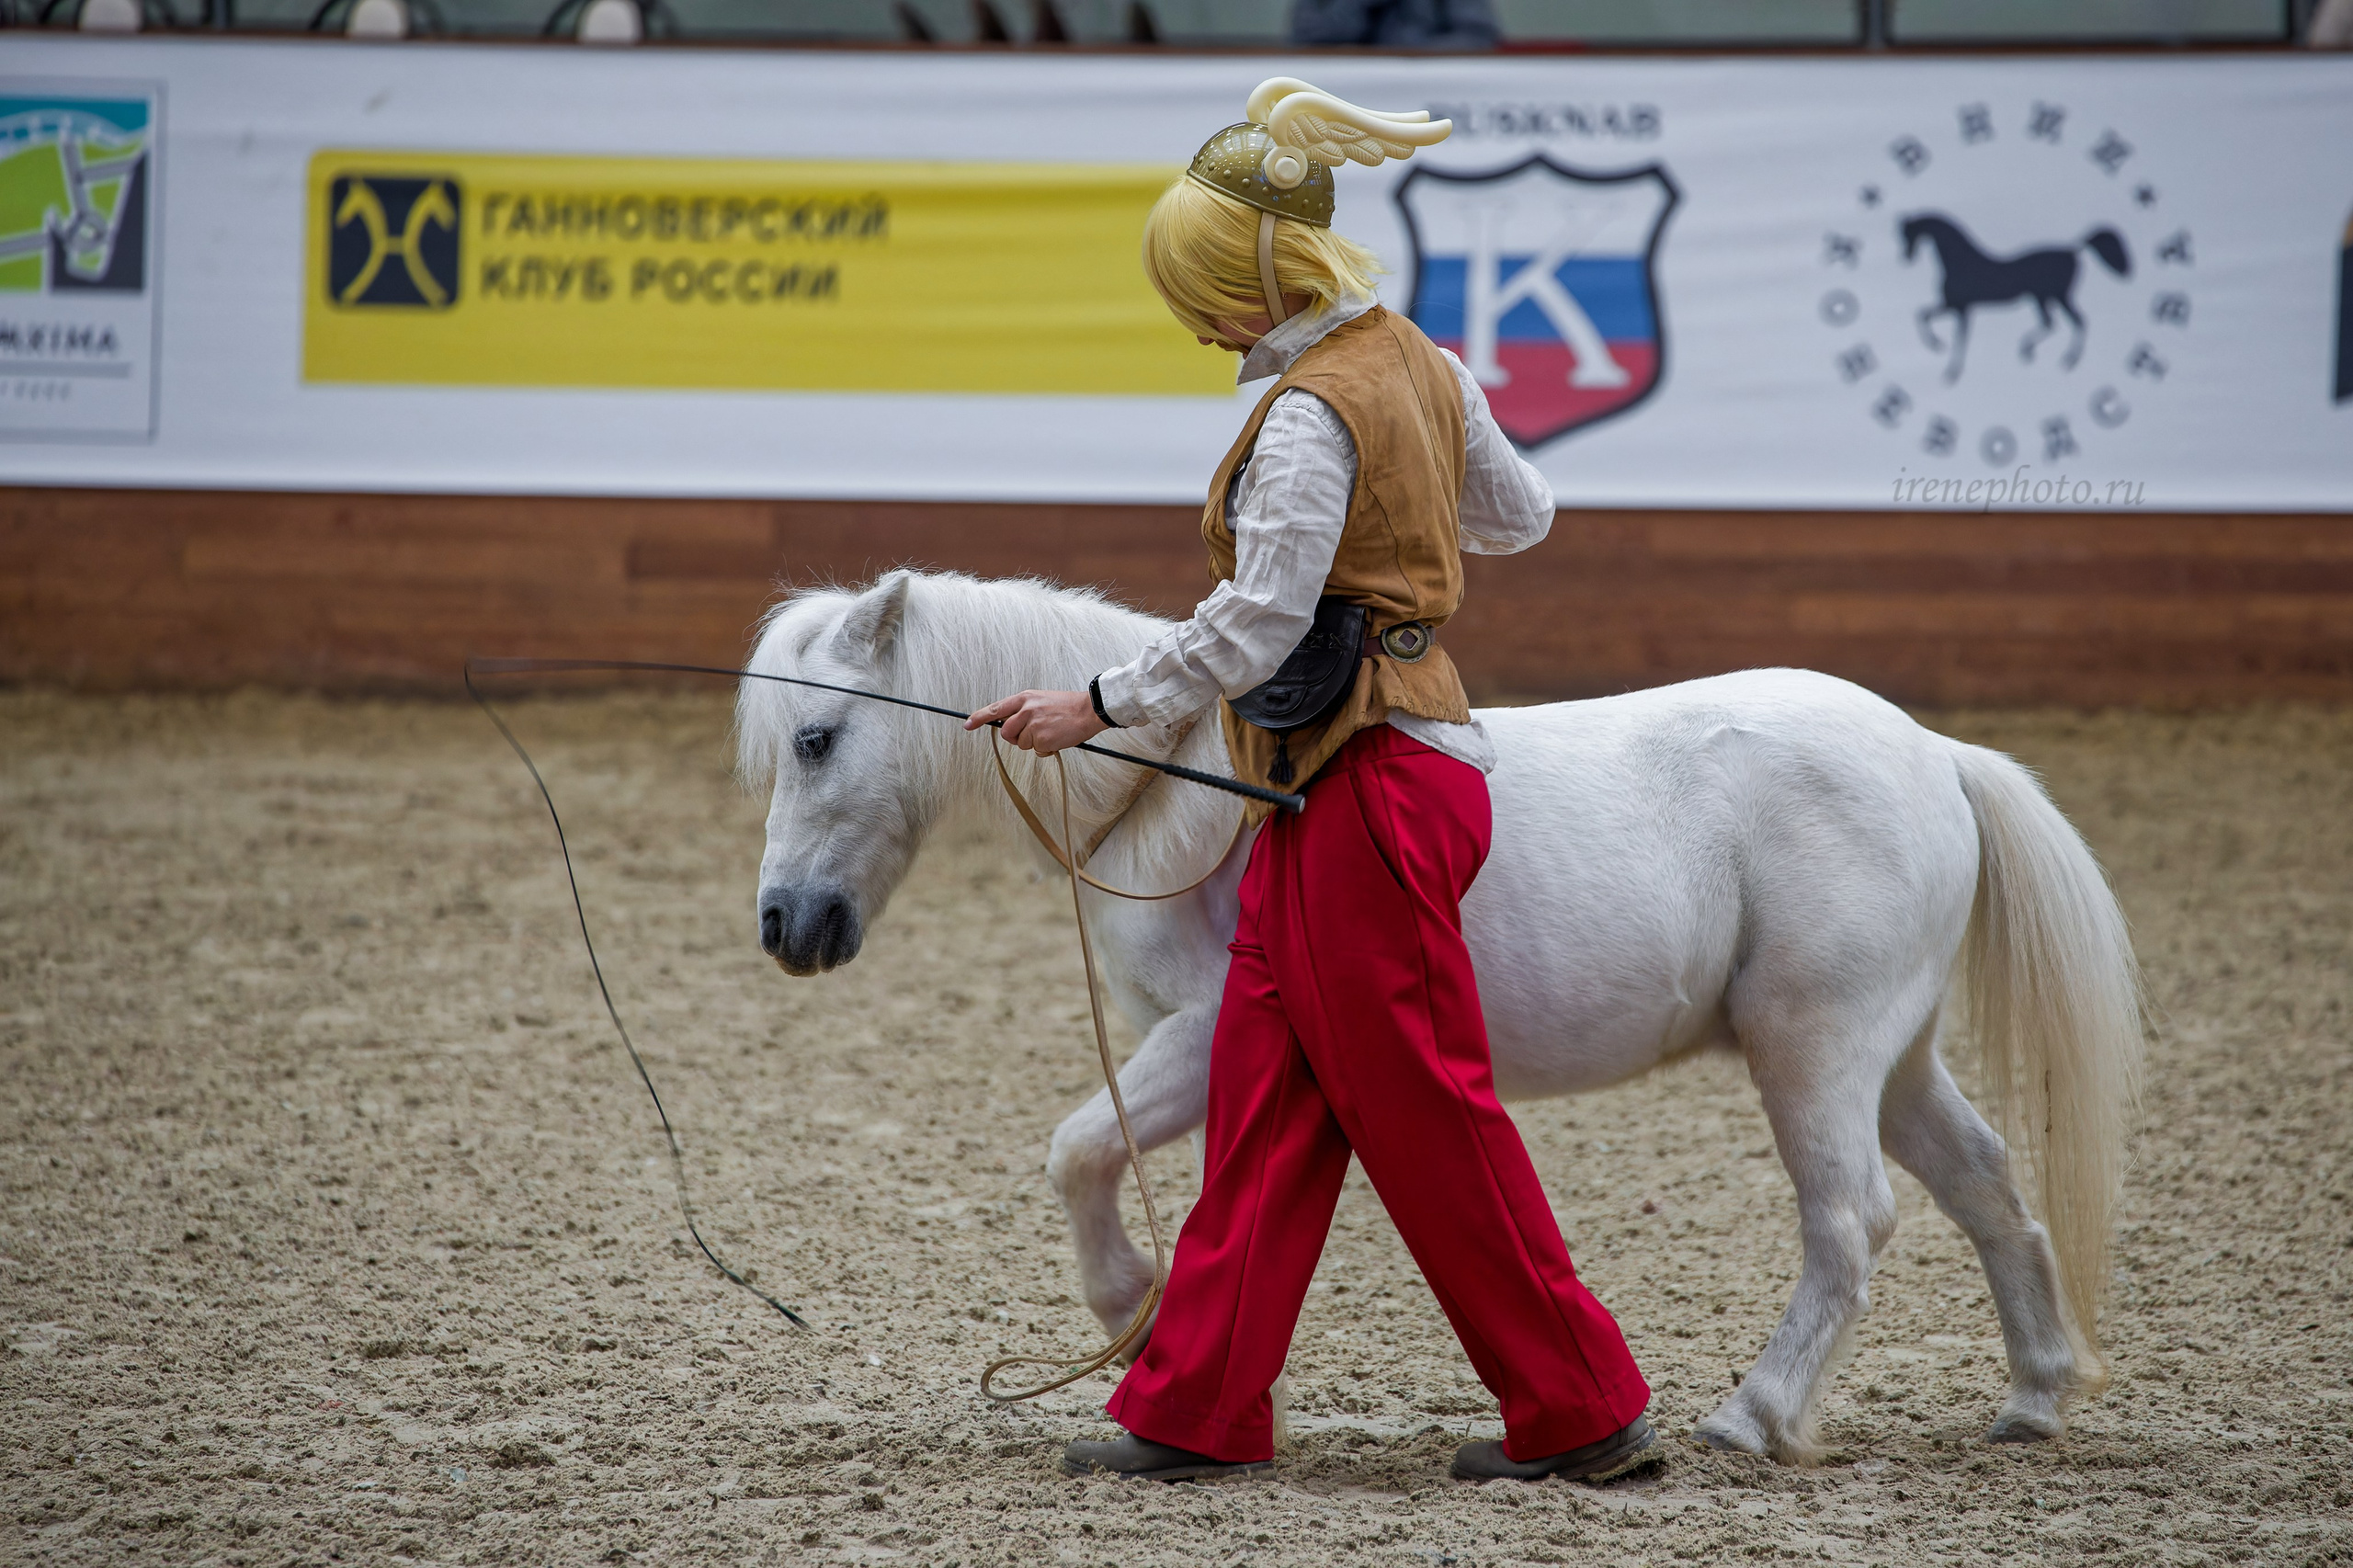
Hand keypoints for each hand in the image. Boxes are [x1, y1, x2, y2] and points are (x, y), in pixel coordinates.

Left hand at [965, 689, 1108, 755]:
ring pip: (1021, 743)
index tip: (967, 724)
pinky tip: (1056, 739)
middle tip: (1031, 734)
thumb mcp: (1041, 701)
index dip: (979, 718)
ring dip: (1033, 743)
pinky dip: (1045, 749)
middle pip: (1006, 732)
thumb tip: (1011, 725)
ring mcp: (1033, 725)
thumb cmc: (1066, 707)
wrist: (1088, 711)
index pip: (996, 709)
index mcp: (1025, 698)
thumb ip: (1024, 710)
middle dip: (1015, 738)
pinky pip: (1035, 750)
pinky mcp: (1041, 738)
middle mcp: (1026, 710)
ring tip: (1049, 732)